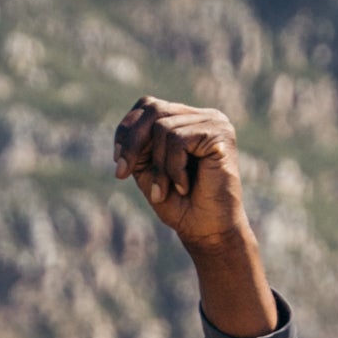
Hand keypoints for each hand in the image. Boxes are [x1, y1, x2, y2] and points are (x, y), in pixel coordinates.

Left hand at [113, 96, 251, 244]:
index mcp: (186, 121)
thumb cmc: (180, 205)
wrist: (207, 231)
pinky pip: (179, 141)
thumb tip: (124, 132)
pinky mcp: (219, 133)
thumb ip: (139, 147)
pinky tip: (184, 186)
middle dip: (132, 144)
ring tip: (165, 190)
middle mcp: (202, 115)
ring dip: (158, 167)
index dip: (127, 131)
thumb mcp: (149, 171)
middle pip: (153, 109)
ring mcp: (214, 122)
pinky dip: (173, 169)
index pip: (148, 106)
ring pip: (163, 128)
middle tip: (122, 174)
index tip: (118, 163)